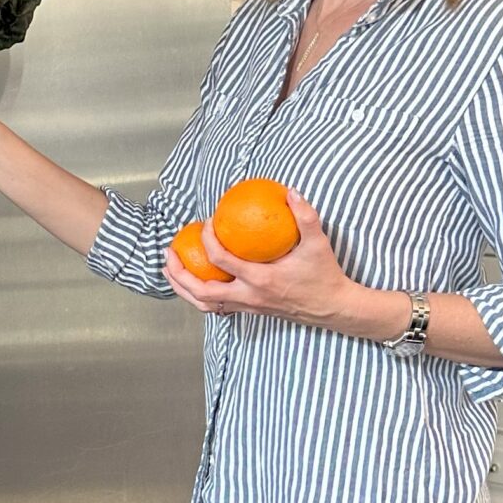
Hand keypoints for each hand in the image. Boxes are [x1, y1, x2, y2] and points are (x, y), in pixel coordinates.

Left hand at [161, 187, 372, 332]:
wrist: (333, 308)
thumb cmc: (324, 275)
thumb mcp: (318, 243)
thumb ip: (305, 217)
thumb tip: (290, 192)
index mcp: (260, 280)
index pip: (221, 260)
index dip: (208, 239)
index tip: (207, 222)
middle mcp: (249, 297)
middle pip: (201, 292)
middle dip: (179, 274)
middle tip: (169, 253)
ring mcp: (248, 307)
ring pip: (205, 304)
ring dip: (184, 289)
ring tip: (171, 270)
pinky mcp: (251, 310)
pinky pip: (218, 307)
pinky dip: (201, 295)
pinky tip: (196, 280)